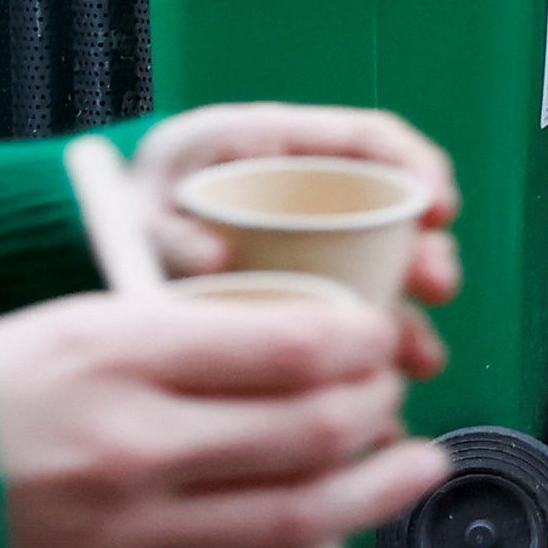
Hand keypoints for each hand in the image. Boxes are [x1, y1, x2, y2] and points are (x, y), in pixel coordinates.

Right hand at [0, 288, 449, 547]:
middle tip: (396, 400)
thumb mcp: (67, 322)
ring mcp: (118, 537)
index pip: (288, 345)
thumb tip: (277, 334)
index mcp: (118, 355)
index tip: (380, 337)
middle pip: (304, 432)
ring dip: (369, 500)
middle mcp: (129, 447)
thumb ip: (170, 329)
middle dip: (375, 413)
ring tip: (414, 473)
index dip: (360, 342)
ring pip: (283, 522)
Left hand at [127, 104, 461, 384]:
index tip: (440, 209)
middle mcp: (310, 198)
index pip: (369, 140)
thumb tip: (212, 261)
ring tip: (420, 360)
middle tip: (437, 288)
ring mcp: (312, 250)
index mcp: (278, 147)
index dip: (417, 167)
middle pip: (391, 216)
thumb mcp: (139, 209)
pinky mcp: (304, 300)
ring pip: (380, 278)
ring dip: (406, 317)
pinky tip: (376, 407)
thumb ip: (166, 232)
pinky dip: (363, 367)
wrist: (106, 240)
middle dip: (426, 252)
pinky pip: (347, 329)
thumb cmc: (131, 207)